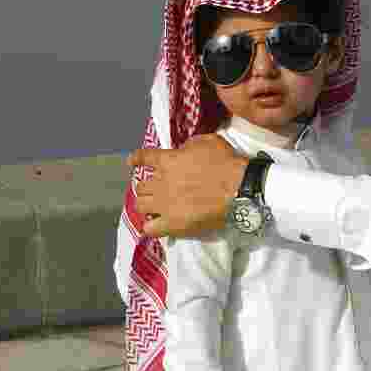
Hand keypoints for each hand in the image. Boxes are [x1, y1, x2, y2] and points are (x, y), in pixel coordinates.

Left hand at [128, 133, 247, 237]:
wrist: (238, 188)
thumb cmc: (226, 163)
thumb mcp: (208, 142)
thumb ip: (189, 145)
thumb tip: (182, 151)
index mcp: (168, 161)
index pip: (143, 158)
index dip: (136, 160)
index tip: (132, 162)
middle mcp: (160, 182)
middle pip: (140, 186)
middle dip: (148, 186)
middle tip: (157, 189)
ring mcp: (164, 205)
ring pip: (140, 205)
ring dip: (147, 204)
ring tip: (155, 207)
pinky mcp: (172, 224)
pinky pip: (149, 228)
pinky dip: (151, 226)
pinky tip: (157, 225)